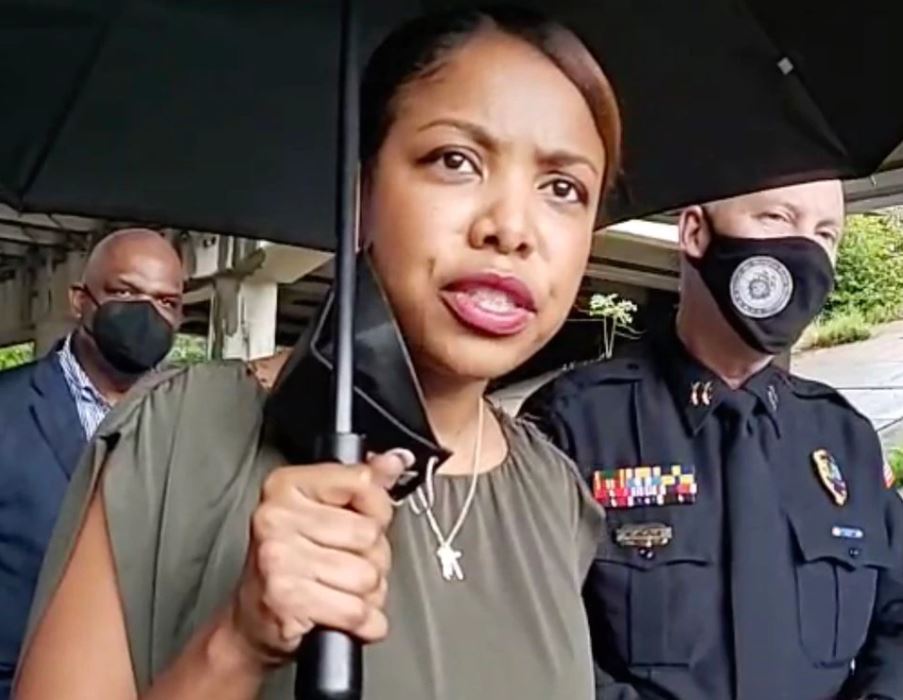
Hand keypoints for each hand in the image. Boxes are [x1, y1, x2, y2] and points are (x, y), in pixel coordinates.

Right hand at [224, 451, 406, 666]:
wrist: (255, 620)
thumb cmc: (293, 563)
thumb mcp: (326, 512)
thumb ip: (363, 485)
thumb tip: (394, 461)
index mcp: (287, 486)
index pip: (363, 484)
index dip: (375, 510)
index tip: (361, 521)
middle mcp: (276, 518)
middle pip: (370, 534)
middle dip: (372, 556)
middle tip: (345, 563)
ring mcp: (278, 558)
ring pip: (367, 575)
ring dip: (367, 593)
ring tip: (340, 589)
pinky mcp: (286, 599)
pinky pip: (356, 611)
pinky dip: (360, 621)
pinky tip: (339, 612)